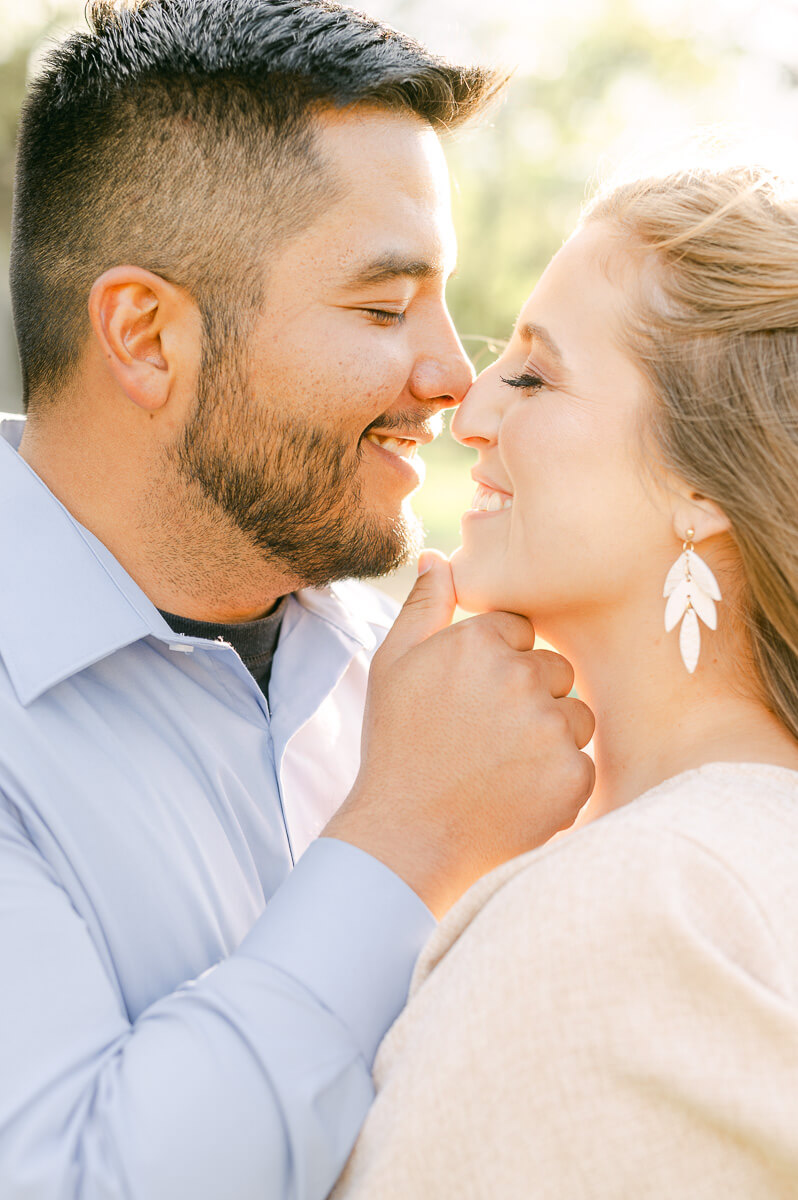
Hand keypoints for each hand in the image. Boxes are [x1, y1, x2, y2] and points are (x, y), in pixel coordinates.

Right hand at [324, 551, 594, 915]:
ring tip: (502, 765)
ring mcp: (550, 728)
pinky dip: (557, 779)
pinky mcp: (573, 777)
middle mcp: (521, 677)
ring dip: (551, 736)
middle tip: (486, 736)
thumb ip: (425, 606)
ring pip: (576, 715)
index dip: (498, 665)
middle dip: (531, 697)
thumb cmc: (397, 746)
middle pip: (556, 670)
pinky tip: (516, 792)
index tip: (473, 699)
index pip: (522, 632)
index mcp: (479, 642)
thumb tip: (439, 555)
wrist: (407, 835)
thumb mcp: (393, 665)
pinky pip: (582, 762)